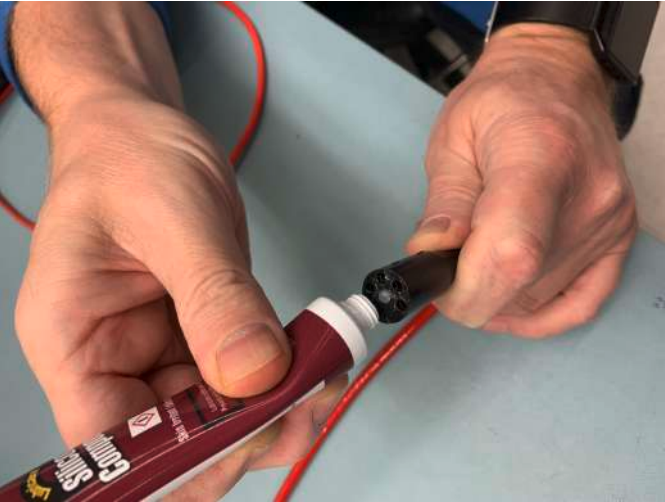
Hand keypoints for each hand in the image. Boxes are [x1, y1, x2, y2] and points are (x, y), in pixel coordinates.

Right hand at [14, 98, 344, 498]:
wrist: (145, 128)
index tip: (251, 438)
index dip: (181, 458)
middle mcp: (112, 359)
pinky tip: (313, 359)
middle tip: (306, 404)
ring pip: (216, 413)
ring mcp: (158, 350)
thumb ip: (213, 295)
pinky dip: (279, 376)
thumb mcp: (174, 218)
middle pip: (172, 438)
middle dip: (242, 435)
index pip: (113, 439)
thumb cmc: (131, 157)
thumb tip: (253, 373)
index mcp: (73, 339)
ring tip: (320, 377)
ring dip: (271, 408)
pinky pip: (241, 374)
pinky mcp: (200, 332)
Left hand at [408, 24, 636, 336]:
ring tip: (473, 266)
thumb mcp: (453, 139)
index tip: (440, 289)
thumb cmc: (503, 100)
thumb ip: (444, 203)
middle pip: (523, 285)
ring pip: (541, 300)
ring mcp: (607, 221)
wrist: (556, 79)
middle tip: (446, 270)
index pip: (511, 253)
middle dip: (470, 296)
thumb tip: (430, 255)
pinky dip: (539, 316)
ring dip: (497, 301)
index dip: (468, 289)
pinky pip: (581, 304)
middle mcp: (586, 196)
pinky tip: (509, 306)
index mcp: (538, 158)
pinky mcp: (616, 236)